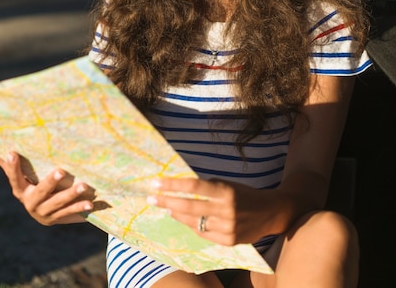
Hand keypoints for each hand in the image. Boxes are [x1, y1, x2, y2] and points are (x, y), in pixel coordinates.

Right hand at [0, 152, 94, 225]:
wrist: (42, 213)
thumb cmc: (32, 186)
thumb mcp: (22, 178)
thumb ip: (10, 166)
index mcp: (21, 191)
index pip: (15, 178)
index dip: (13, 167)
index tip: (12, 153)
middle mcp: (31, 204)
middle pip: (41, 192)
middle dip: (51, 182)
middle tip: (61, 171)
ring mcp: (44, 214)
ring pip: (59, 204)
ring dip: (72, 195)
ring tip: (84, 186)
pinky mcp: (57, 219)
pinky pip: (70, 214)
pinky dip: (80, 209)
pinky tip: (91, 204)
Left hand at [148, 177, 273, 246]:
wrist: (271, 213)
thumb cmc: (245, 193)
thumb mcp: (227, 184)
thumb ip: (207, 187)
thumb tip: (180, 187)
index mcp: (226, 191)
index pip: (194, 185)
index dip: (173, 184)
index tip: (156, 182)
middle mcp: (226, 210)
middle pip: (189, 206)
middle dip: (167, 201)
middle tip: (151, 198)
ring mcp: (227, 228)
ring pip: (193, 222)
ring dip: (177, 214)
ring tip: (167, 207)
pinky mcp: (228, 242)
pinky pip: (203, 234)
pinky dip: (192, 225)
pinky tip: (184, 219)